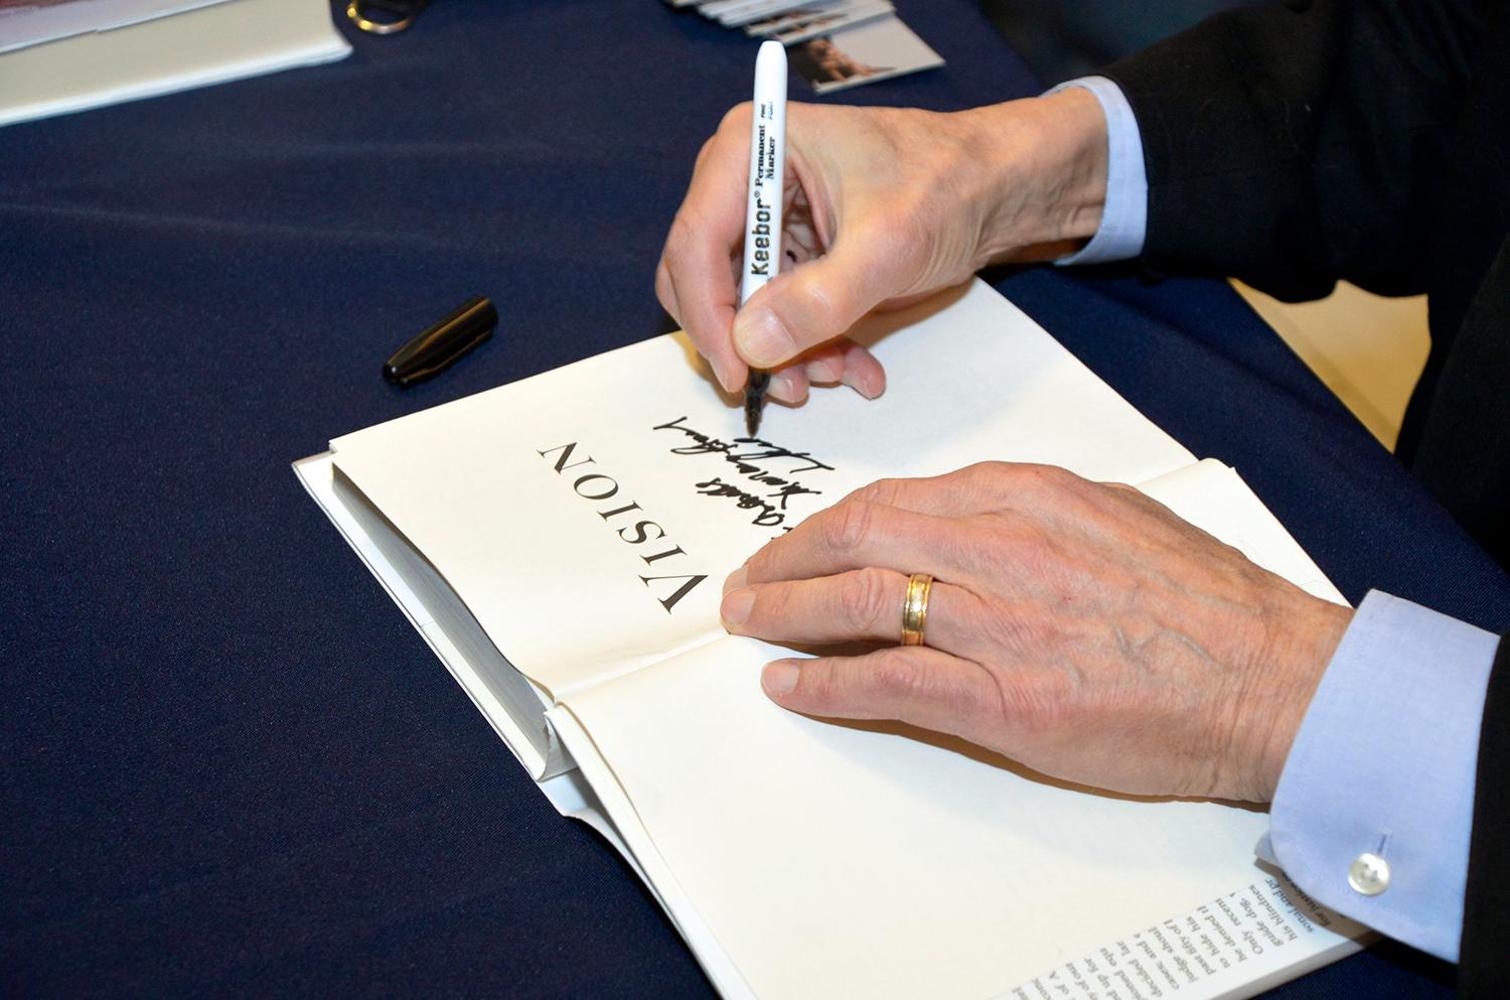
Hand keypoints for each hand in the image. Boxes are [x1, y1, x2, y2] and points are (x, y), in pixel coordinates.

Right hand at [656, 90, 1108, 404]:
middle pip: (705, 280)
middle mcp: (746, 182)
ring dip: (785, 354)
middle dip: (747, 340)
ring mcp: (769, 223)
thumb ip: (817, 299)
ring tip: (836, 373)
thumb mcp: (887, 247)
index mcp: (752, 148)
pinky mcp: (794, 258)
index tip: (738, 372)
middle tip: (784, 385)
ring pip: (742, 310)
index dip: (708, 315)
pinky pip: (779, 319)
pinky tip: (855, 367)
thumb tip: (750, 344)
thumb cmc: (949, 185)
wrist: (997, 188)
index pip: (696, 241)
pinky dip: (811, 349)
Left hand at [718, 463, 1352, 802]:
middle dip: (787, 561)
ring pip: (859, 603)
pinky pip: (887, 681)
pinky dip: (824, 683)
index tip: (798, 543)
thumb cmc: (1202, 602)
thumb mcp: (1111, 514)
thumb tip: (952, 520)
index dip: (827, 525)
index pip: (891, 499)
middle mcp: (1000, 547)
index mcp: (1025, 497)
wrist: (1269, 676)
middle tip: (749, 583)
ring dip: (787, 614)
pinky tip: (789, 685)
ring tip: (749, 624)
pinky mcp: (1003, 701)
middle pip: (857, 539)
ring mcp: (997, 624)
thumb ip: (1025, 512)